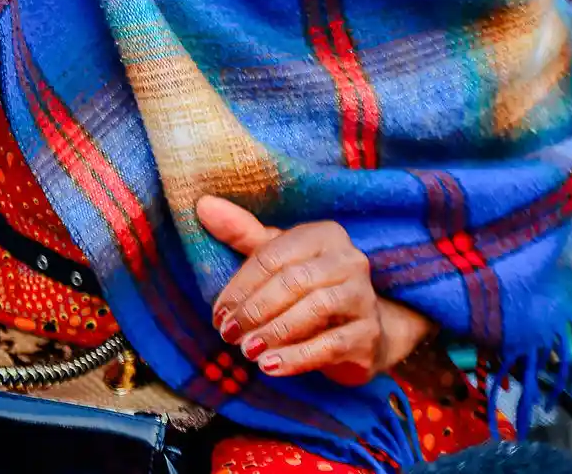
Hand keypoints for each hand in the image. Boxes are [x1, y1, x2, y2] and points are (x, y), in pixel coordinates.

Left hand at [199, 196, 430, 384]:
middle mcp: (349, 260)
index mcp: (323, 235)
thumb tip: (203, 205)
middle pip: (293, 281)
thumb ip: (242, 234)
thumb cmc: (311, 288)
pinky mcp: (369, 334)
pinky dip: (297, 357)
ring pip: (315, 309)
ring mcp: (364, 297)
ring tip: (246, 351)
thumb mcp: (279, 258)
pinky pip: (331, 345)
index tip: (218, 314)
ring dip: (274, 332)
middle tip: (227, 334)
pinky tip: (270, 366)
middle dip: (254, 310)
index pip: (273, 256)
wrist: (365, 331)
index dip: (240, 286)